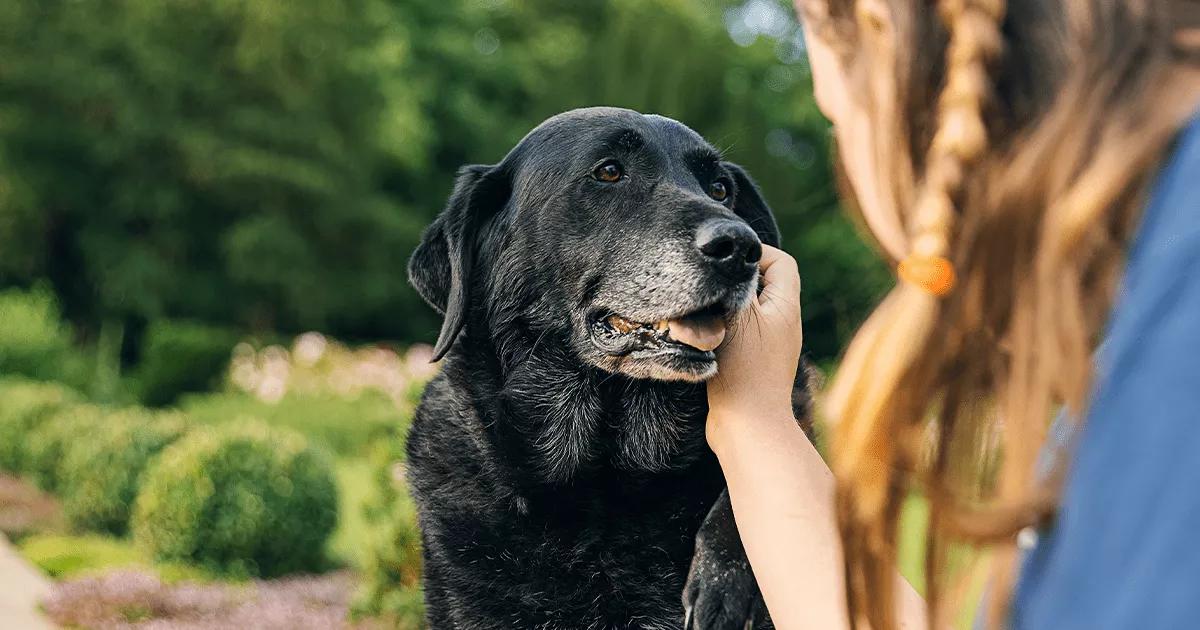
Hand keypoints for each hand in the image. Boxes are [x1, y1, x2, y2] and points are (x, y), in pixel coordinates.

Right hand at [707, 244, 802, 449]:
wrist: (748, 427)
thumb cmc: (744, 369)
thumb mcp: (739, 315)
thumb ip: (736, 282)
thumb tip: (729, 261)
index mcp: (786, 306)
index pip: (780, 262)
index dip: (755, 253)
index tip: (725, 261)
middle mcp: (783, 323)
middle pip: (763, 284)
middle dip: (735, 280)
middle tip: (709, 285)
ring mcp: (769, 345)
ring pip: (747, 310)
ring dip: (723, 307)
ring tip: (702, 312)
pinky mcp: (753, 364)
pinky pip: (739, 334)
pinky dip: (721, 329)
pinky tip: (701, 337)